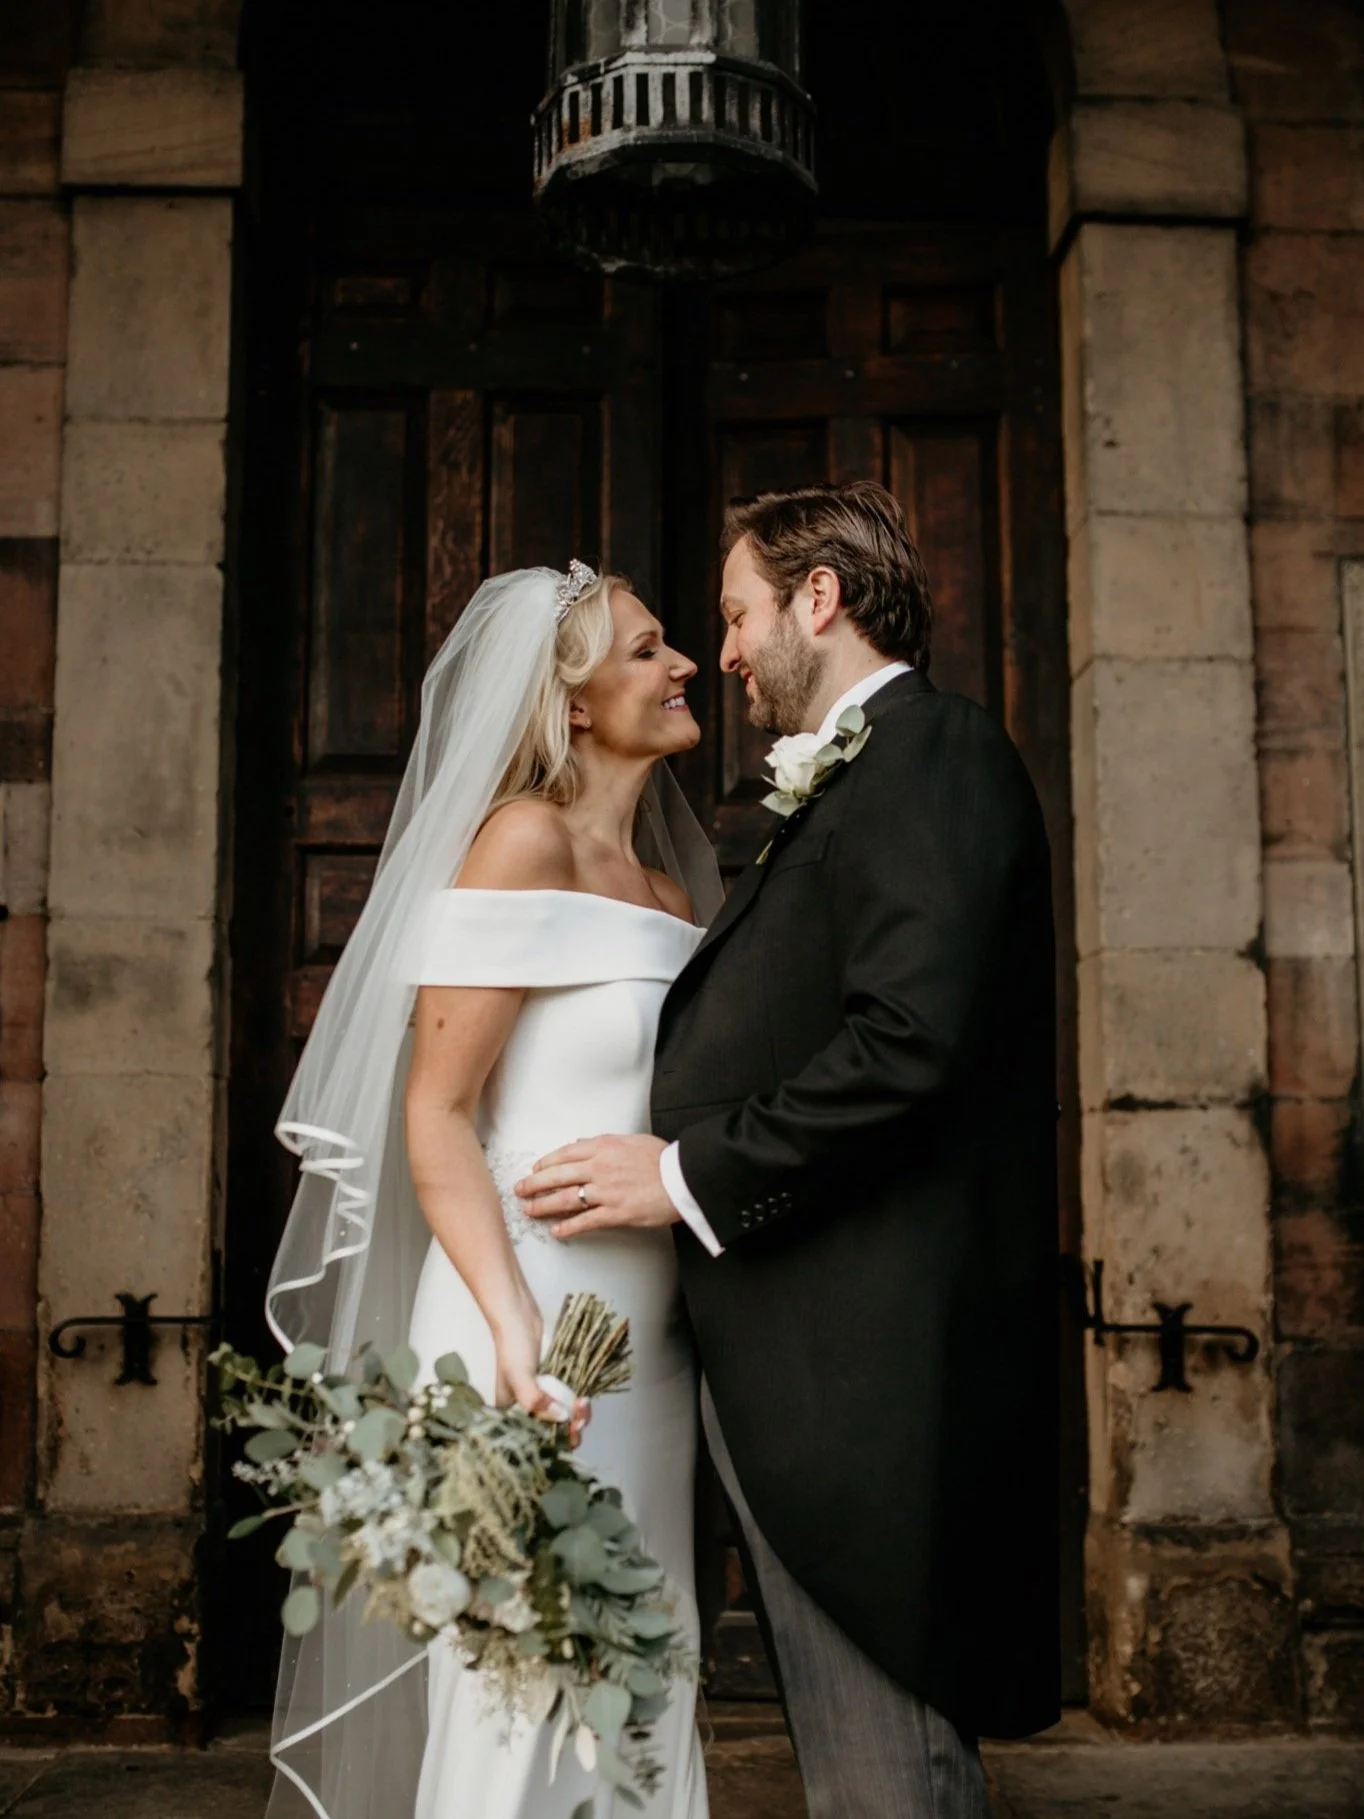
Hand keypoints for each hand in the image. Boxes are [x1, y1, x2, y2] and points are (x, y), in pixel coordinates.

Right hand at [491, 1296, 590, 1446]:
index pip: (534, 1441)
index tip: (569, 1432)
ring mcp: (541, 1399)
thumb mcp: (519, 1376)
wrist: (519, 1318)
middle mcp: (526, 1412)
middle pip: (551, 1433)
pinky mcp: (553, 1387)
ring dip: (576, 1417)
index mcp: (511, 1416)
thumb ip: (535, 1399)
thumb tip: (560, 1416)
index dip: (553, 1443)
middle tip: (580, 1419)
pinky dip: (577, 1405)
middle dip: (569, 1431)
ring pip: (562, 1419)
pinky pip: (567, 1402)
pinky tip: (584, 1400)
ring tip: (584, 1404)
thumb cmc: (512, 1348)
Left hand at [515, 1134, 677, 1239]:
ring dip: (543, 1206)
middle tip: (520, 1190)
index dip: (547, 1163)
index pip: (565, 1153)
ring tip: (529, 1210)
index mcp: (604, 1147)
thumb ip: (606, 1142)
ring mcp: (606, 1192)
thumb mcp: (633, 1140)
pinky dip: (568, 1227)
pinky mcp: (615, 1213)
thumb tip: (584, 1143)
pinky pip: (585, 1221)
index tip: (536, 1169)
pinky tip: (556, 1231)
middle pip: (558, 1176)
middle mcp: (600, 1168)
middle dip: (534, 1184)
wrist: (684, 1178)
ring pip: (566, 1199)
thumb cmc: (663, 1159)